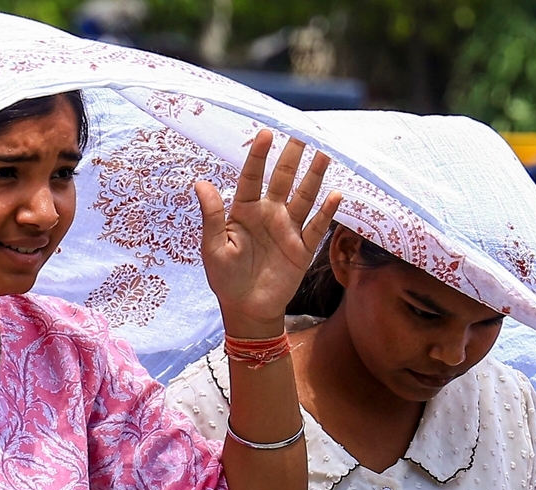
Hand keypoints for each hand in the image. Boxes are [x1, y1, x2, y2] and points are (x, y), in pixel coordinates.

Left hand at [196, 131, 341, 337]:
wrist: (246, 309)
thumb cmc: (225, 278)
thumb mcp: (212, 248)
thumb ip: (212, 216)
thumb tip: (201, 183)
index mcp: (245, 212)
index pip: (252, 178)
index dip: (259, 157)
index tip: (266, 133)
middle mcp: (269, 215)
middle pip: (282, 180)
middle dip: (292, 158)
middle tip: (302, 133)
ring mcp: (288, 230)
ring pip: (303, 197)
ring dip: (313, 177)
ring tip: (323, 155)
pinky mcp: (302, 249)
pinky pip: (316, 227)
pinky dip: (326, 212)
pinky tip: (335, 195)